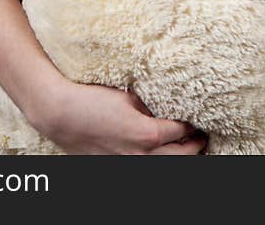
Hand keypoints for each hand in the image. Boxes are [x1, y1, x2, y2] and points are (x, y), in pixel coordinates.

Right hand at [32, 78, 207, 154]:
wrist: (62, 116)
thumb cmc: (93, 100)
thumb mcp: (128, 96)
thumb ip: (150, 106)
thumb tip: (164, 109)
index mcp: (148, 135)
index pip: (181, 132)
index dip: (192, 125)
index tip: (197, 118)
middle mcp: (142, 156)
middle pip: (181, 158)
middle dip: (194, 147)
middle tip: (202, 137)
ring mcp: (129, 165)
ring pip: (165, 167)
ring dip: (178, 157)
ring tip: (186, 148)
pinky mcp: (116, 167)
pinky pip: (145, 167)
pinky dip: (157, 160)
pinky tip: (159, 152)